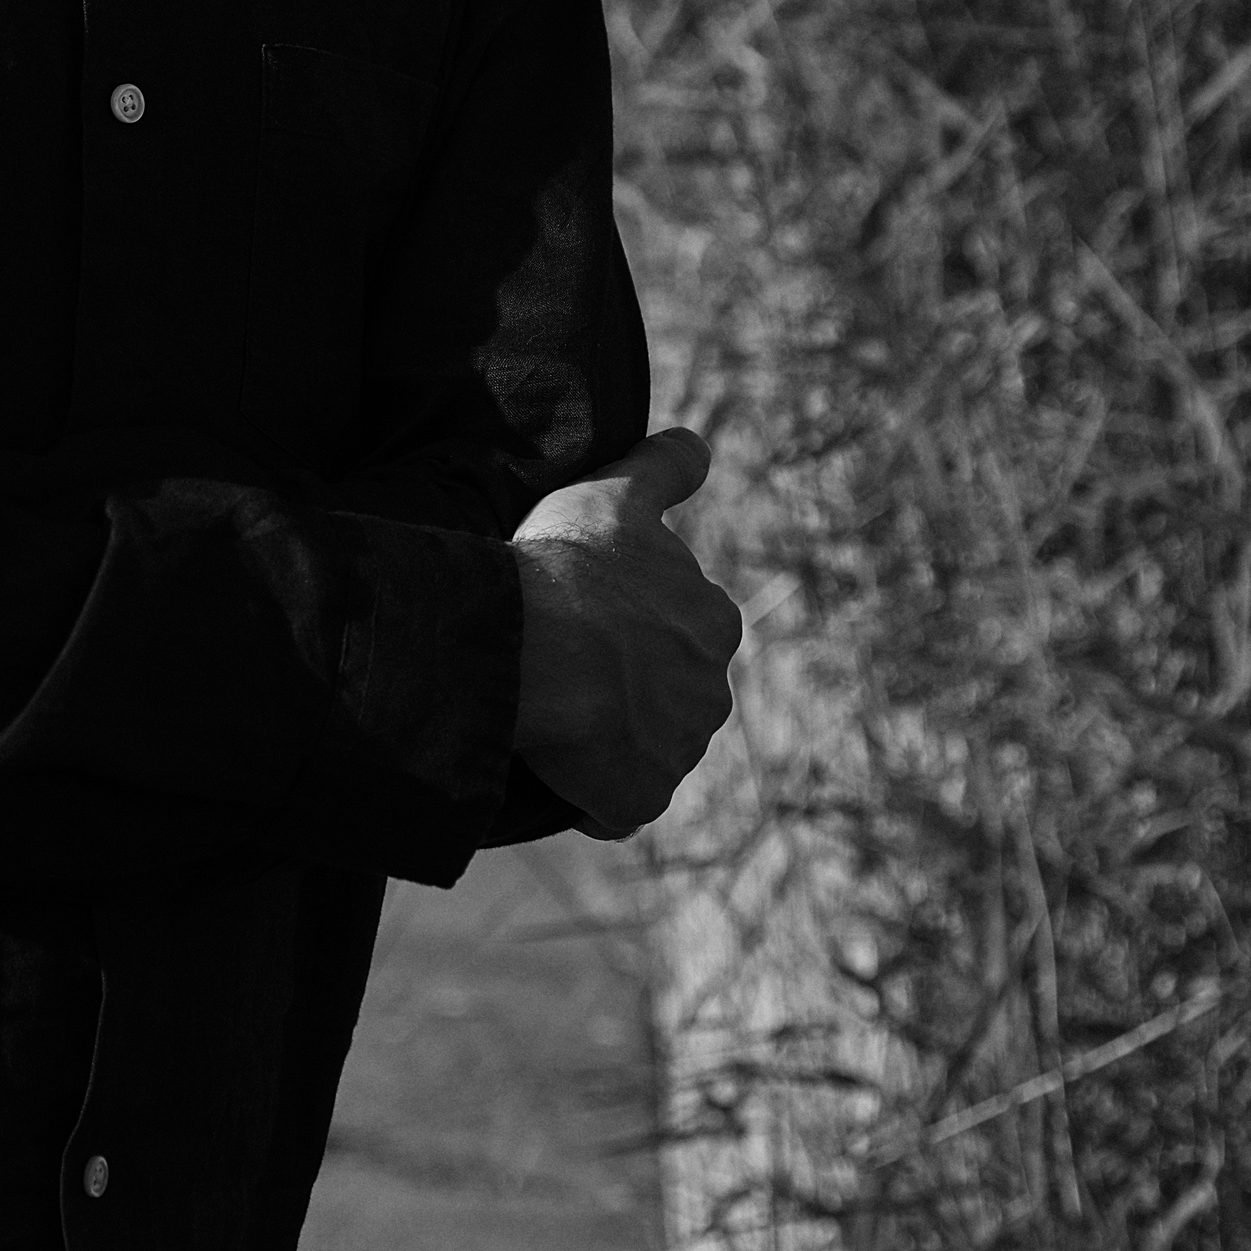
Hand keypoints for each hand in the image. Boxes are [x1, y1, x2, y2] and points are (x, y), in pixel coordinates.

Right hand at [509, 430, 740, 836]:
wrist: (536, 648)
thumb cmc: (572, 566)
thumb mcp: (614, 494)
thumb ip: (664, 468)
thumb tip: (698, 445)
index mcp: (714, 620)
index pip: (682, 628)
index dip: (633, 624)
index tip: (588, 617)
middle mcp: (712, 690)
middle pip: (666, 693)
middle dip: (626, 686)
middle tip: (562, 665)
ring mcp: (679, 750)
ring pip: (642, 747)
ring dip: (607, 739)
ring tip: (549, 715)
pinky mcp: (641, 797)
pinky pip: (616, 805)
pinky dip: (592, 796)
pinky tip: (553, 769)